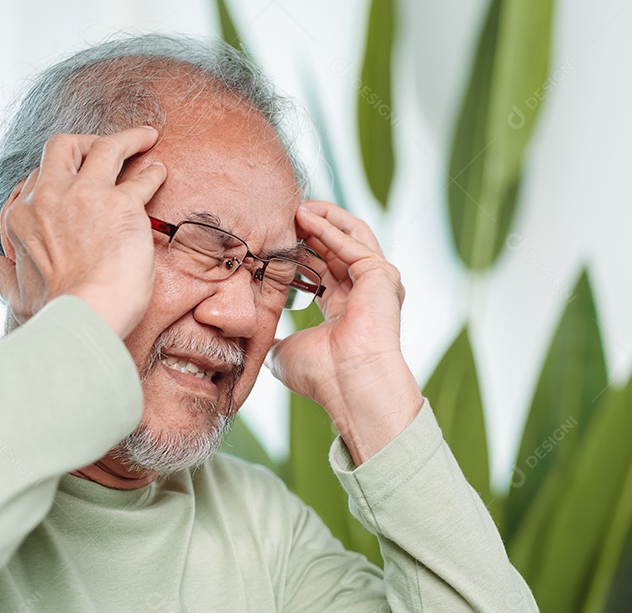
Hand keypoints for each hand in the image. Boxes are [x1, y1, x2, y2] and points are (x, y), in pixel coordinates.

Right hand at [0, 128, 166, 336]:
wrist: (83, 316)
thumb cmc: (53, 311)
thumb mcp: (15, 292)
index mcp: (23, 217)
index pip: (37, 179)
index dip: (57, 178)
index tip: (73, 183)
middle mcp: (50, 198)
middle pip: (63, 146)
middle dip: (86, 141)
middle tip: (105, 147)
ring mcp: (86, 196)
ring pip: (105, 148)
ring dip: (128, 139)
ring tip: (146, 137)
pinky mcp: (122, 204)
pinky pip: (142, 178)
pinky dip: (153, 173)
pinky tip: (159, 172)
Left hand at [267, 201, 423, 464]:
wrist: (350, 387)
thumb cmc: (322, 377)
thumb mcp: (282, 352)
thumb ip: (270, 337)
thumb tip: (250, 335)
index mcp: (343, 310)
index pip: (322, 268)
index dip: (300, 251)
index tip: (274, 237)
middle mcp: (363, 294)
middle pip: (335, 248)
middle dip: (309, 229)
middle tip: (282, 213)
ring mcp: (376, 284)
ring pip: (350, 236)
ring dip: (323, 219)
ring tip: (296, 205)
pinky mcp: (382, 275)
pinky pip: (354, 241)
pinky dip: (329, 227)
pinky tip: (306, 216)